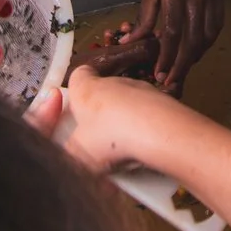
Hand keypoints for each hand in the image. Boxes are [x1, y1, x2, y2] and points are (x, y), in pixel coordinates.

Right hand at [27, 63, 187, 172]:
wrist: (158, 132)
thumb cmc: (110, 137)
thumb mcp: (77, 152)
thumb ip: (69, 152)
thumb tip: (67, 156)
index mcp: (86, 88)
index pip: (78, 75)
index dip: (76, 88)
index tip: (75, 103)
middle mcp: (114, 82)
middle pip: (103, 92)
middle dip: (100, 113)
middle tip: (99, 139)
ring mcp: (140, 89)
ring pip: (127, 102)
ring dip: (125, 120)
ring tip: (124, 149)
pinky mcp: (162, 100)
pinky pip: (148, 112)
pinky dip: (145, 127)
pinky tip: (144, 148)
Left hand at [128, 0, 223, 88]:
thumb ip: (146, 14)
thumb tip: (133, 40)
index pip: (171, 35)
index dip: (166, 58)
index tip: (159, 73)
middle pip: (192, 40)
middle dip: (182, 64)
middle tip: (172, 79)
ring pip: (208, 35)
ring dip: (197, 55)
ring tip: (184, 66)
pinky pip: (217, 23)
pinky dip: (209, 40)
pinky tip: (199, 47)